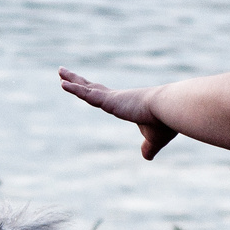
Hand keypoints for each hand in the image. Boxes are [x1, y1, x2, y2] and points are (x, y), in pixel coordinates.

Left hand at [59, 68, 179, 159]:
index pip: (102, 96)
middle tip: (63, 73)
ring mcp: (112, 99)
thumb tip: (147, 157)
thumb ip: (148, 147)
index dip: (90, 91)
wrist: (170, 111)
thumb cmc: (165, 123)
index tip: (81, 85)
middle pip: (90, 88)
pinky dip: (75, 89)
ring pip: (86, 89)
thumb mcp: (154, 139)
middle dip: (77, 80)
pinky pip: (88, 94)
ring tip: (59, 73)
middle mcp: (116, 99)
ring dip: (72, 81)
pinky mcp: (110, 101)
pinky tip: (63, 84)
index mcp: (123, 105)